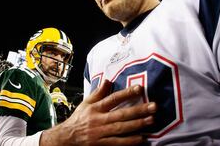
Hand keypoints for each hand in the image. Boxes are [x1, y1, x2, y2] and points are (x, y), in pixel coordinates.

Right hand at [40, 79, 156, 145]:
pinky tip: (141, 138)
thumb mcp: (86, 103)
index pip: (113, 98)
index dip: (127, 93)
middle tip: (153, 106)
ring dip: (137, 124)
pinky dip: (129, 141)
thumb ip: (98, 93)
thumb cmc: (79, 119)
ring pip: (121, 128)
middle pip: (121, 114)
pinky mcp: (101, 144)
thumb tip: (108, 80)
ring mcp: (100, 133)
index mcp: (96, 108)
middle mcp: (99, 120)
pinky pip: (117, 143)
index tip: (140, 88)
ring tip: (151, 120)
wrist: (66, 138)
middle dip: (138, 110)